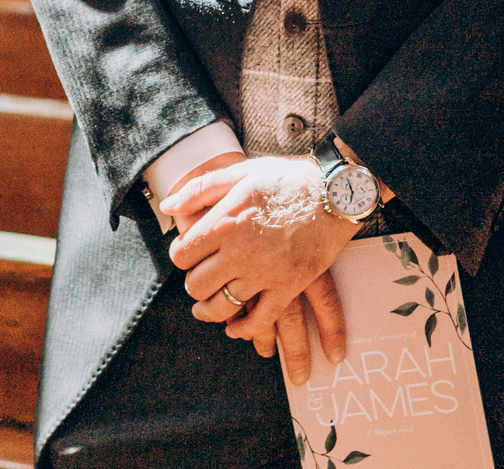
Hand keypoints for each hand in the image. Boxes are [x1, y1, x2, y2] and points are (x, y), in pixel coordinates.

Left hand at [162, 156, 357, 372]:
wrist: (334, 192)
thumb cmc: (286, 178)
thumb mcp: (240, 173)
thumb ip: (200, 189)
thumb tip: (169, 207)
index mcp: (223, 223)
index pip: (182, 255)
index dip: (180, 257)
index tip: (187, 256)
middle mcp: (239, 252)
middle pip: (197, 285)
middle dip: (193, 286)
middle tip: (197, 283)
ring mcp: (264, 273)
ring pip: (222, 306)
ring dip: (211, 311)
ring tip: (207, 310)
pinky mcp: (288, 287)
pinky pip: (259, 320)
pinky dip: (244, 329)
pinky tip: (236, 328)